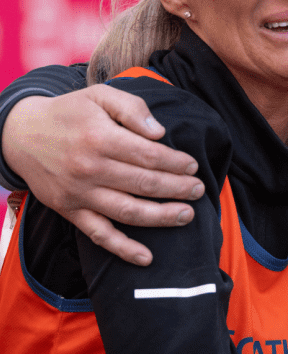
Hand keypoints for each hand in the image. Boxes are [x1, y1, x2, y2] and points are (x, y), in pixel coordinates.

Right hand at [2, 86, 204, 265]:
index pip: (149, 155)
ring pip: (128, 212)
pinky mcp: (70, 211)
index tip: (193, 166)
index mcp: (101, 138)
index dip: (175, 163)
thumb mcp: (100, 95)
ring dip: (161, 217)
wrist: (21, 134)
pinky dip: (123, 249)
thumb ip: (133, 109)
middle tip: (200, 191)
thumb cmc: (69, 112)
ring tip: (187, 215)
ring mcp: (79, 194)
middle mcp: (90, 169)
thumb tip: (160, 133)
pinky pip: (99, 235)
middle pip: (143, 184)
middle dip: (177, 189)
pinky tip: (146, 258)